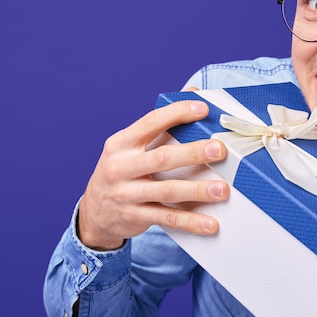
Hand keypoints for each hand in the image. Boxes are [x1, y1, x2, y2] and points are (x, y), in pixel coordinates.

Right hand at [77, 98, 228, 250]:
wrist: (94, 212)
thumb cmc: (122, 170)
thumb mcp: (129, 147)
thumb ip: (159, 124)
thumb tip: (193, 93)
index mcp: (122, 143)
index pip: (150, 122)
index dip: (176, 113)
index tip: (202, 109)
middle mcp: (121, 166)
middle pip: (162, 157)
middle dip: (192, 152)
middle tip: (219, 150)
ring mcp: (127, 193)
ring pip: (167, 190)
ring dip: (197, 190)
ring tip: (222, 189)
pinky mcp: (135, 216)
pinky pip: (166, 218)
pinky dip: (190, 222)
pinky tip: (210, 224)